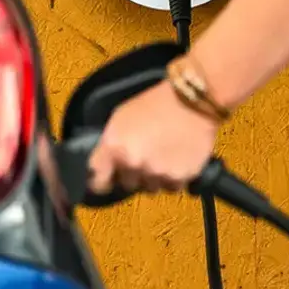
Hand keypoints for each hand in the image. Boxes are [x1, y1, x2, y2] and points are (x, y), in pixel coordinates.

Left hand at [88, 80, 218, 195]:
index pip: (98, 182)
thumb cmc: (154, 104)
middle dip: (132, 174)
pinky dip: (173, 177)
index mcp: (114, 148)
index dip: (102, 181)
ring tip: (162, 154)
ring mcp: (156, 174)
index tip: (107, 179)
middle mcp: (133, 164)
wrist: (190, 100)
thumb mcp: (120, 117)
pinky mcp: (179, 178)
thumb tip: (106, 165)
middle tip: (143, 155)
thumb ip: (110, 144)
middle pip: (126, 184)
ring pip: (150, 188)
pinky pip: (171, 187)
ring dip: (153, 177)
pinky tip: (176, 158)